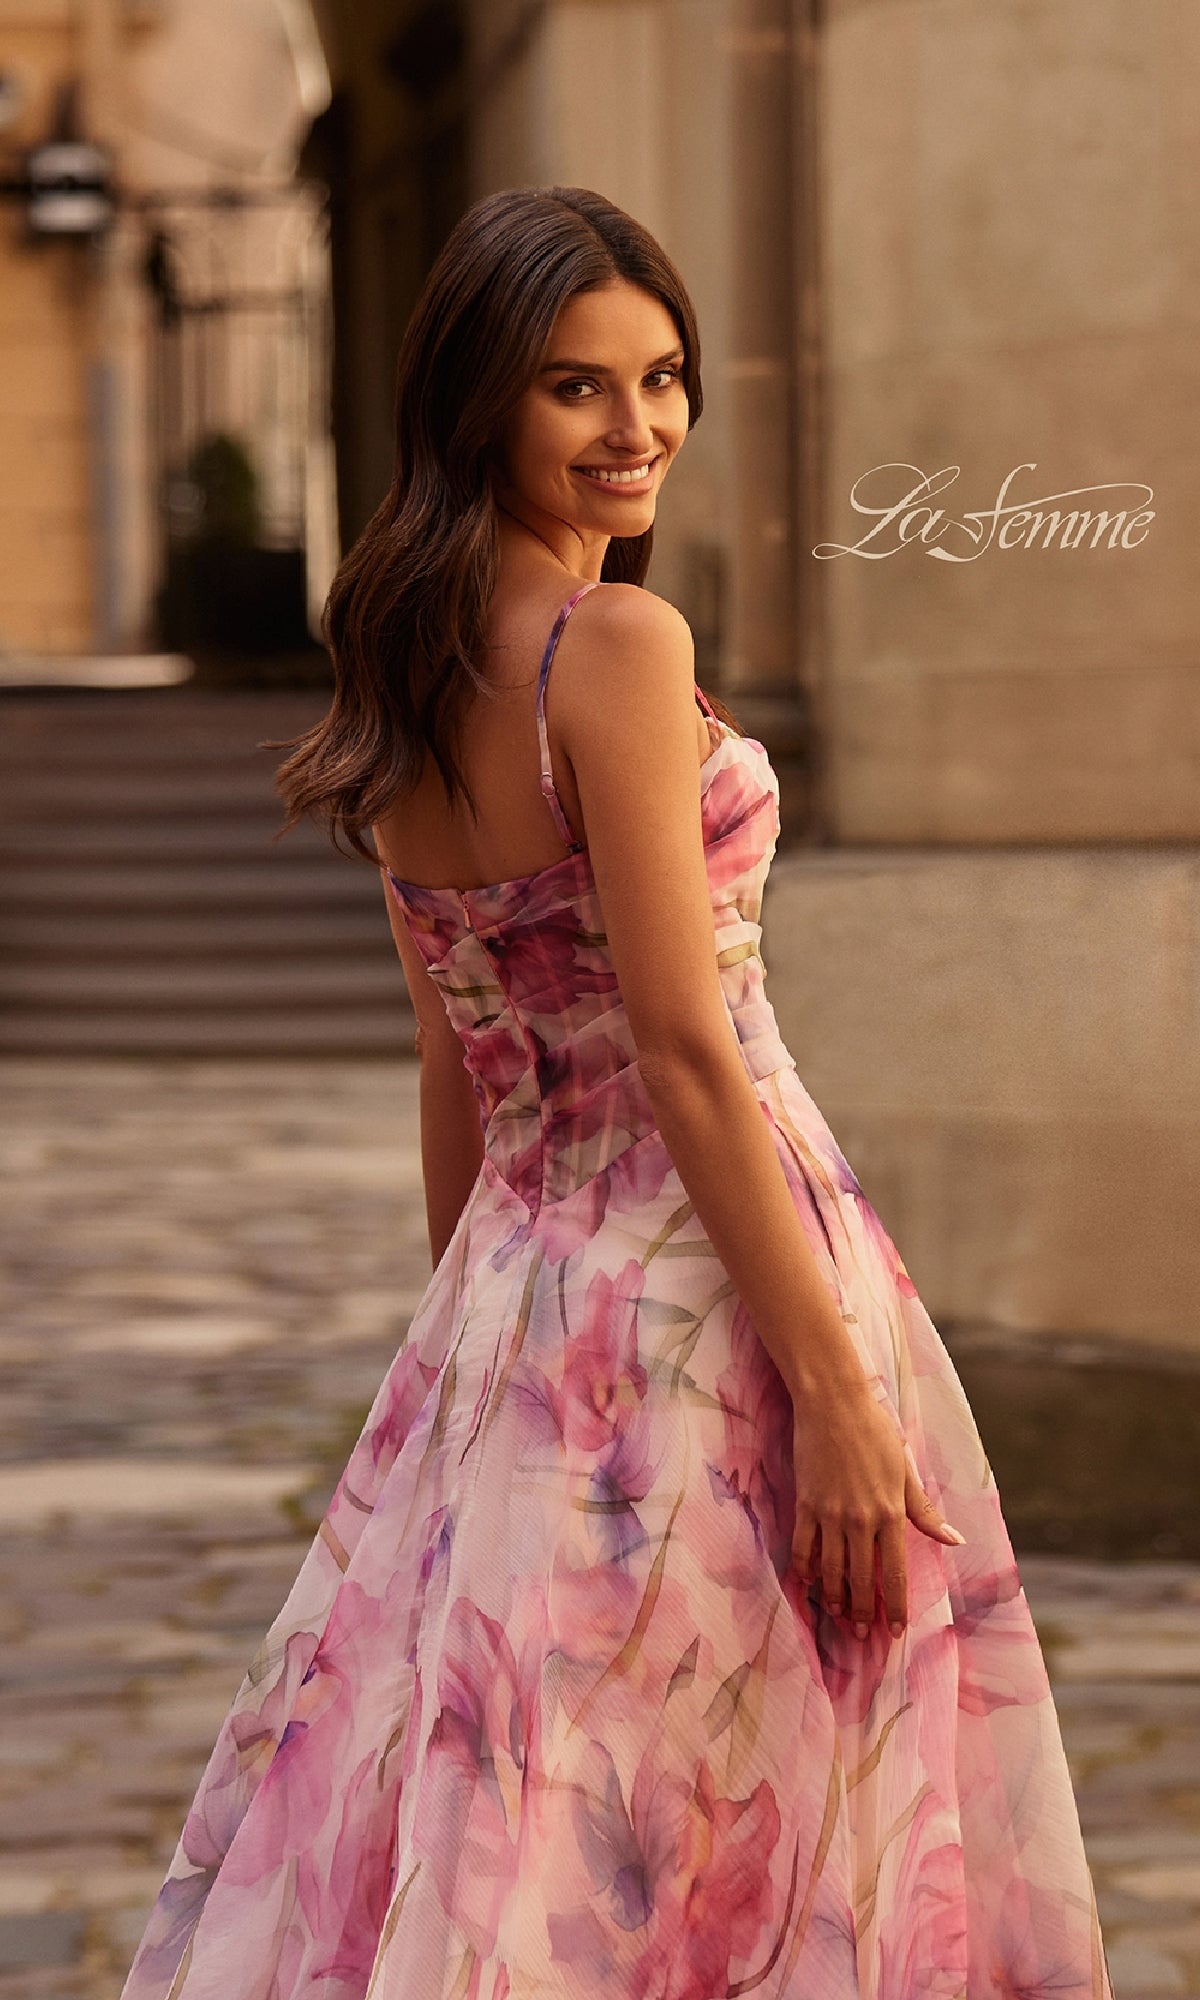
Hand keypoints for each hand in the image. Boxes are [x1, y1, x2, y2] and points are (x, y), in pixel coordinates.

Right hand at [790, 1382, 964, 1638]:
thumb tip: (955, 1540)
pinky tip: (809, 1584)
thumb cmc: (876, 1431)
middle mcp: (861, 1520)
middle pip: (862, 1579)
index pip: (894, 1573)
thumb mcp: (906, 1471)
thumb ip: (925, 1512)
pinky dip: (805, 1569)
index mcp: (891, 1513)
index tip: (896, 1630)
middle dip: (864, 1611)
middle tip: (863, 1635)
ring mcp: (830, 1513)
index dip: (895, 1605)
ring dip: (836, 1598)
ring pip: (832, 1570)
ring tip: (839, 1616)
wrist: (834, 1402)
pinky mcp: (806, 1503)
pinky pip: (804, 1546)